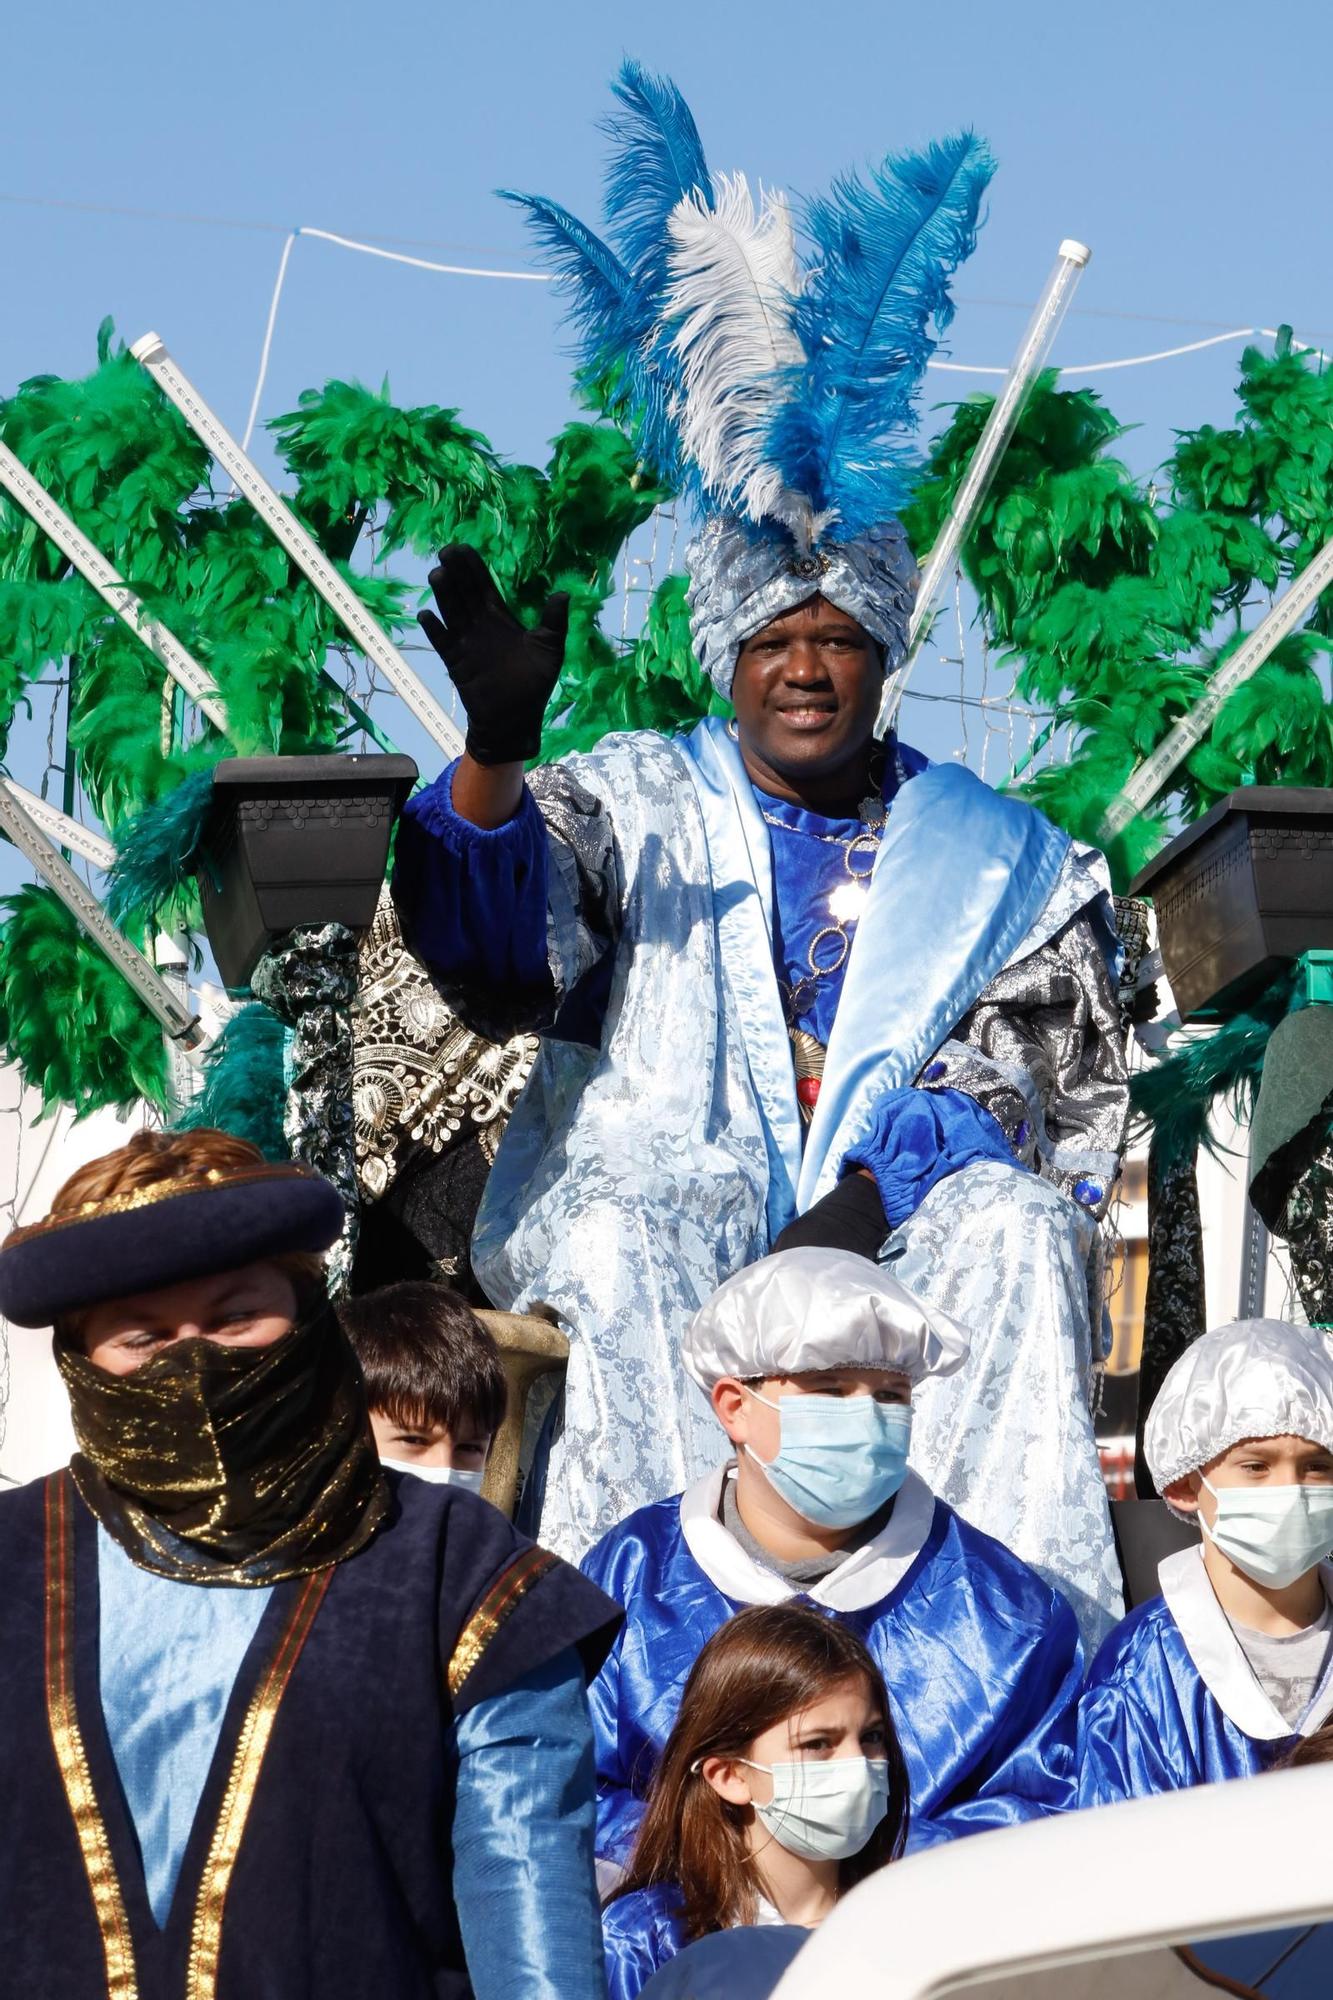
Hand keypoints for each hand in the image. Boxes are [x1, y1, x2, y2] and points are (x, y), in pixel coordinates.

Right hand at [418, 545, 569, 765]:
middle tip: (446, 551)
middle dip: (455, 571)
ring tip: (437, 575)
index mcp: (500, 618)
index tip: (463, 547)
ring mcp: (466, 642)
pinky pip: (442, 643)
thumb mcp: (550, 648)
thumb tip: (565, 593)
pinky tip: (427, 616)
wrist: (516, 720)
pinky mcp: (456, 662)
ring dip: (444, 594)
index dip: (473, 566)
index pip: (483, 585)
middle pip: (464, 591)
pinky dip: (435, 631)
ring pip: (452, 611)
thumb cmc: (534, 684)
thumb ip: (554, 621)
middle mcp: (479, 625)